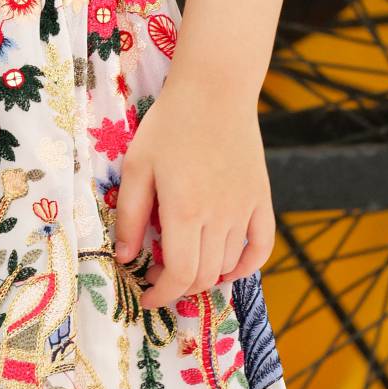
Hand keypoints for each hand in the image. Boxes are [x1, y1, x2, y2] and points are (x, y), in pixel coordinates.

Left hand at [112, 76, 273, 308]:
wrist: (215, 91)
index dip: (162, 294)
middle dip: (179, 287)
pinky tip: (227, 268)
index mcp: (185, 212)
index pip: (179, 275)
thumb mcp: (137, 167)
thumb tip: (126, 258)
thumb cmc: (169, 126)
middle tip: (158, 277)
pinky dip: (246, 266)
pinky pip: (261, 246)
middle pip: (204, 276)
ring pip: (228, 264)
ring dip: (205, 276)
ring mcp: (245, 209)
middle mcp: (220, 217)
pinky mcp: (261, 199)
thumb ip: (130, 216)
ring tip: (184, 265)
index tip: (147, 297)